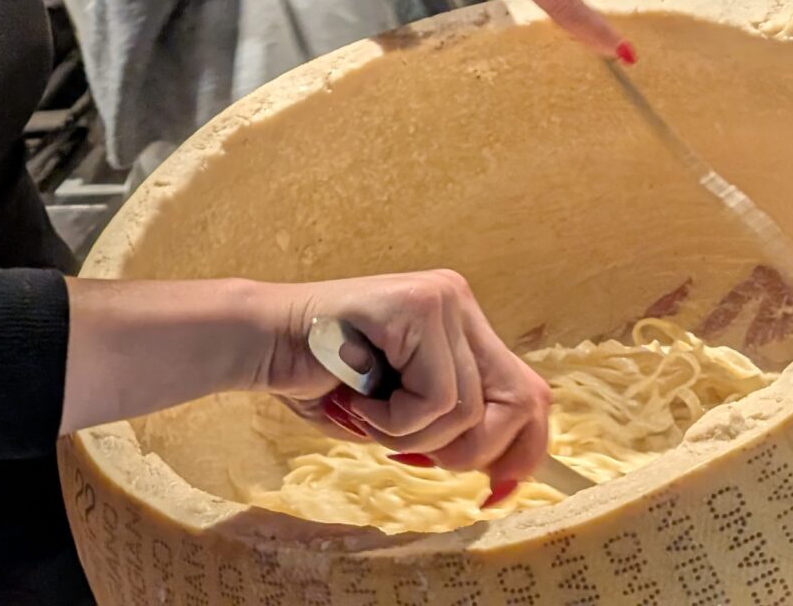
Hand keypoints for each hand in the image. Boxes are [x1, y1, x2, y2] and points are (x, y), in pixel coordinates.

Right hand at [255, 270, 552, 487]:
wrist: (261, 345)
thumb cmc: (322, 382)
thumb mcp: (402, 412)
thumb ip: (452, 426)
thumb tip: (503, 472)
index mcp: (462, 327)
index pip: (530, 393)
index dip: (525, 451)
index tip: (494, 493)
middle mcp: (459, 304)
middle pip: (520, 403)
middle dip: (470, 452)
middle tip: (407, 453)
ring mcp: (442, 300)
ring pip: (468, 410)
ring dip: (410, 436)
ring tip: (364, 412)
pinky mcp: (418, 306)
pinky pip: (435, 399)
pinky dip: (392, 420)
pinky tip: (356, 396)